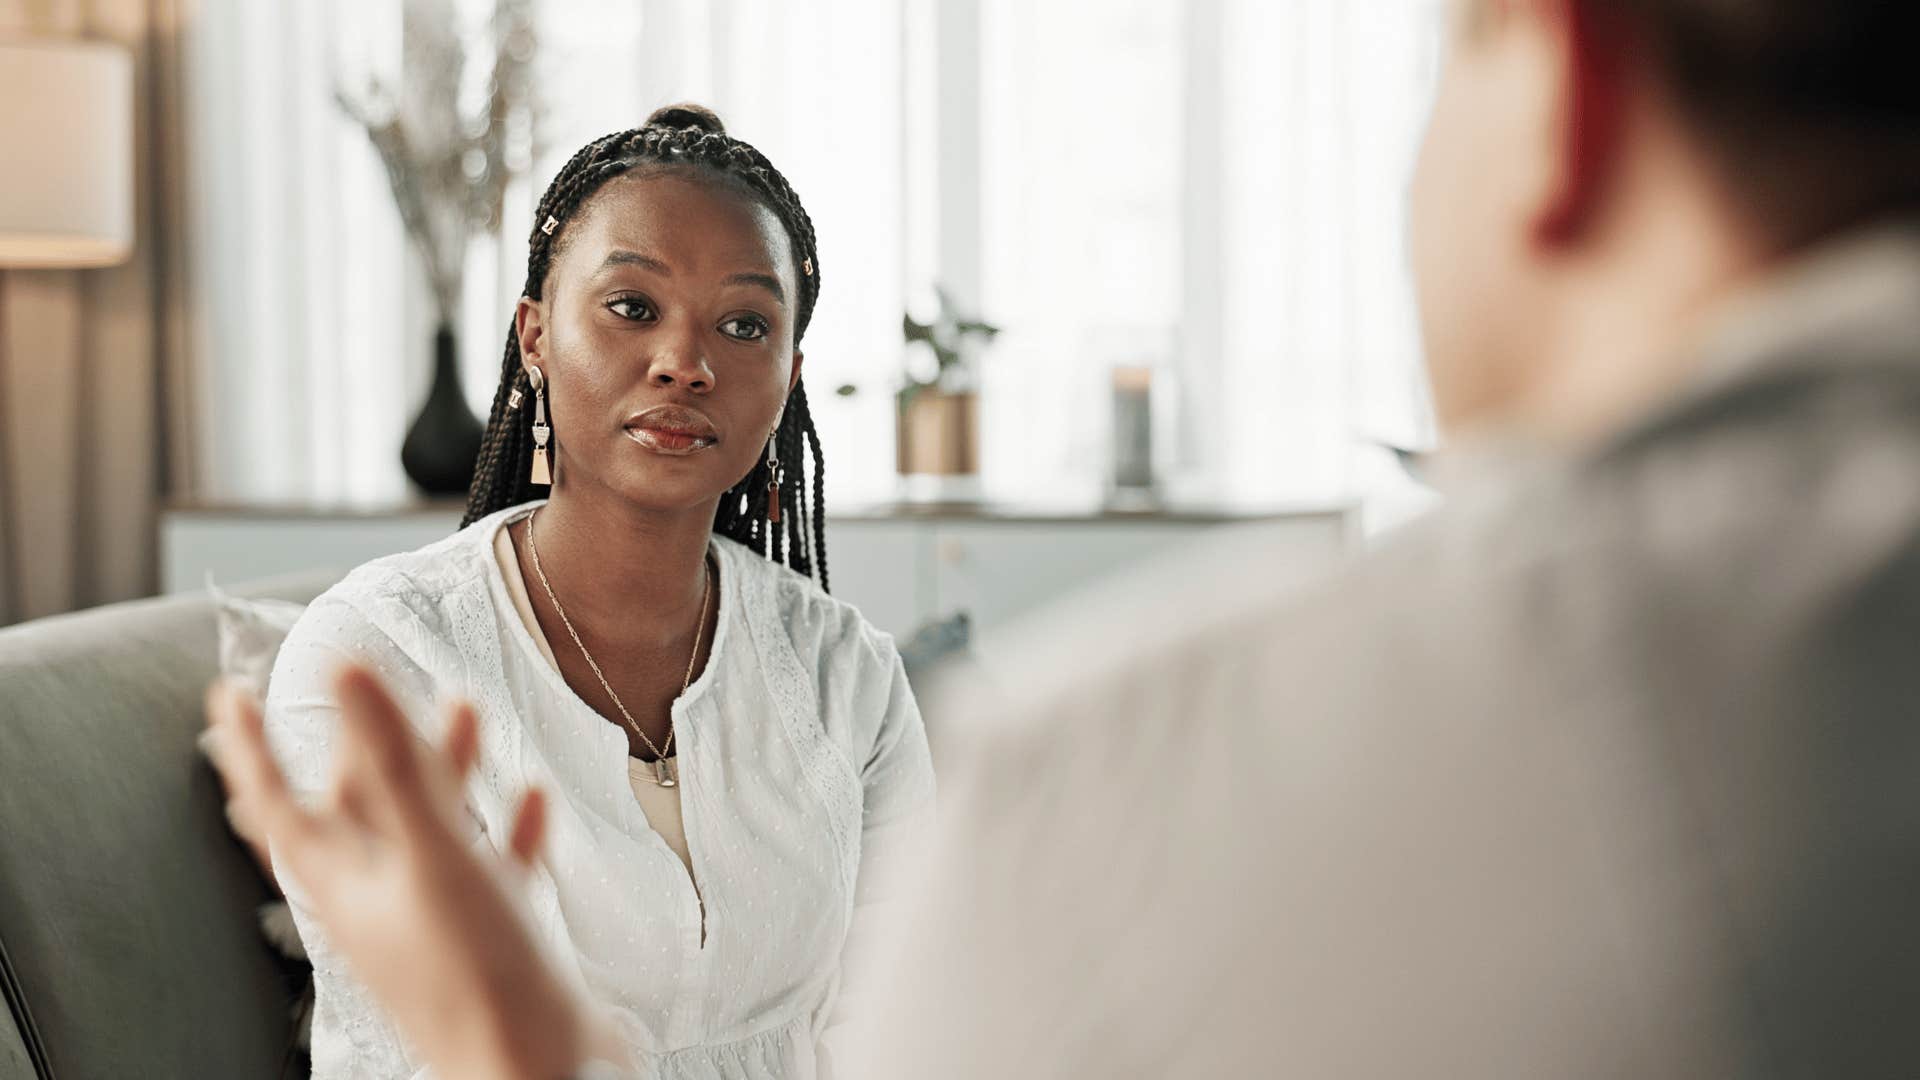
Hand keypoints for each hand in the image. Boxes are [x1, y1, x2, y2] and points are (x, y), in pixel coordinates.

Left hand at [204, 666, 591, 1079]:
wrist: (535, 1068)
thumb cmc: (476, 975)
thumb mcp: (432, 853)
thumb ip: (395, 761)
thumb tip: (349, 671)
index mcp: (347, 883)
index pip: (276, 803)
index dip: (249, 747)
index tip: (230, 695)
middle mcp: (382, 900)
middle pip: (358, 807)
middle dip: (371, 742)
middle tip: (376, 688)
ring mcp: (435, 921)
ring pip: (428, 829)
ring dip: (444, 770)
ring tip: (465, 714)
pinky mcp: (490, 938)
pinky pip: (492, 869)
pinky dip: (508, 829)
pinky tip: (531, 801)